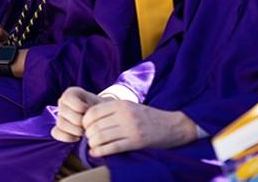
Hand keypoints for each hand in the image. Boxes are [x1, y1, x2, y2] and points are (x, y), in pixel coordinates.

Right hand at [51, 87, 109, 142]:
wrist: (103, 119)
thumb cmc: (102, 110)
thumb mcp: (101, 104)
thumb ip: (94, 107)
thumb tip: (87, 116)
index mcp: (71, 93)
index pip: (67, 98)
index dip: (80, 106)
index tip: (90, 110)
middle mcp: (63, 103)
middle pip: (63, 112)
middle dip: (79, 121)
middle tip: (89, 125)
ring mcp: (60, 116)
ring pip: (60, 123)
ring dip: (75, 130)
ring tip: (85, 132)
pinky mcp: (59, 128)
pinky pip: (56, 133)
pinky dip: (66, 137)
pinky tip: (77, 138)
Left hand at [81, 101, 197, 156]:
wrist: (172, 125)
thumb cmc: (147, 117)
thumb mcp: (129, 106)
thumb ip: (112, 110)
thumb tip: (89, 118)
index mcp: (121, 104)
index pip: (93, 112)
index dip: (85, 122)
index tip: (86, 127)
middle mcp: (125, 115)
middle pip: (95, 126)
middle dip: (88, 135)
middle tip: (89, 139)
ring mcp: (131, 129)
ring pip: (101, 137)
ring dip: (93, 144)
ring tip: (93, 145)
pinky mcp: (136, 142)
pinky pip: (112, 148)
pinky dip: (100, 152)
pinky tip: (95, 153)